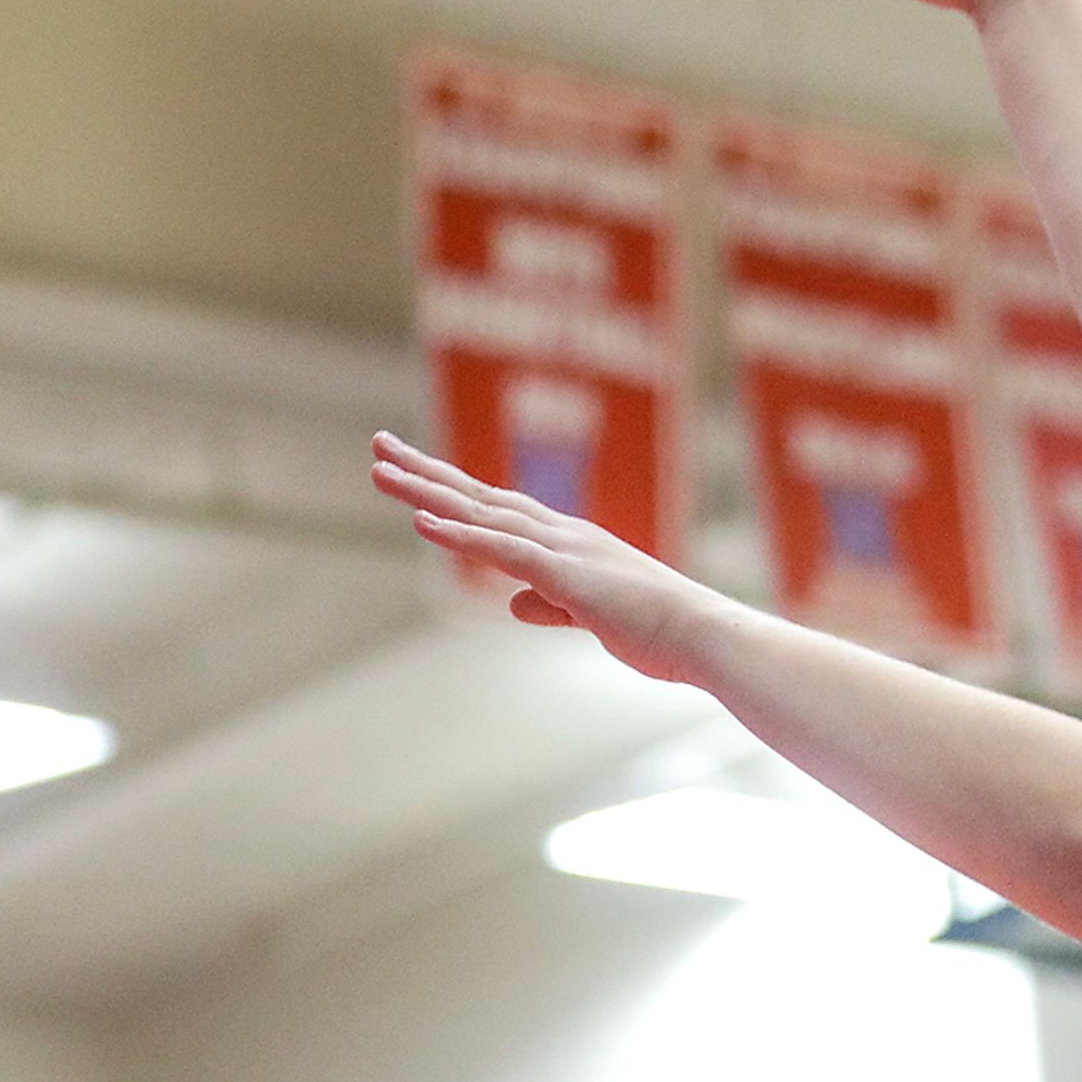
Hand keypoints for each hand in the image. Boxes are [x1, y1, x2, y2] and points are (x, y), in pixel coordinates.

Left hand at [370, 431, 730, 681]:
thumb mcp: (592, 616)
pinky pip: (504, 550)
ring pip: (482, 513)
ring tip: (381, 471)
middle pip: (479, 496)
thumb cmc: (659, 630)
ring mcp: (563, 549)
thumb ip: (551, 603)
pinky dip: (461, 533)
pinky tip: (422, 520)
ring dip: (427, 491)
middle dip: (425, 471)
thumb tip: (514, 603)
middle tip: (378, 446)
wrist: (703, 636)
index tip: (410, 470)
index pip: (496, 509)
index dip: (451, 489)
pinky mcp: (567, 574)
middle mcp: (561, 533)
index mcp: (567, 542)